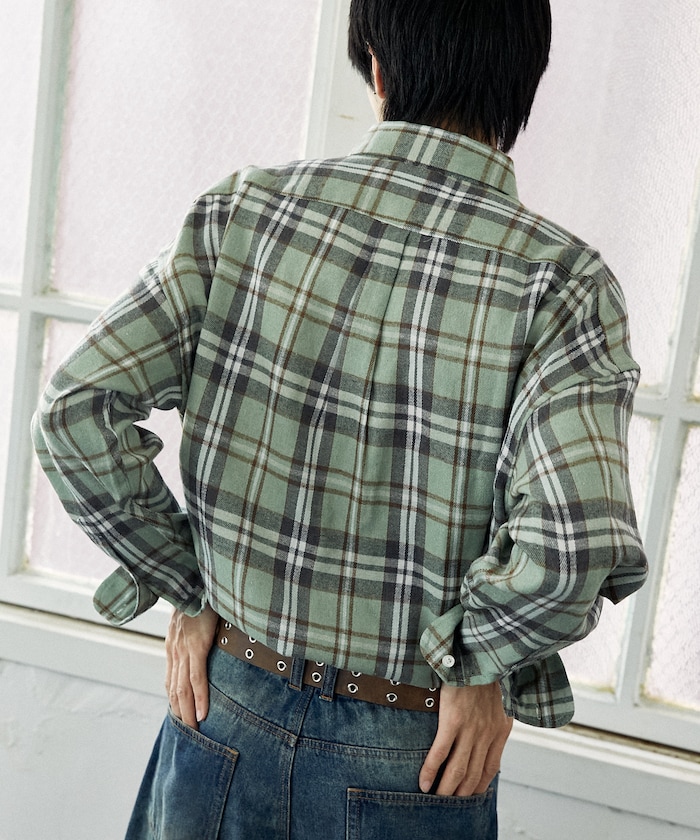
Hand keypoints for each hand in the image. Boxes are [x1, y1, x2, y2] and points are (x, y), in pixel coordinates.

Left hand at [165, 603, 218, 729]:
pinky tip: (202, 712)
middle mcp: (175, 650)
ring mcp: (184, 649)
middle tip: (188, 734)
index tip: (182, 717)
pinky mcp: (196, 644)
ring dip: (188, 712)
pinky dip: (199, 697)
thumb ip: (197, 631)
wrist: (194, 578)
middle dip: (180, 713)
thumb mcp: (194, 616)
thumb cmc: (201, 595)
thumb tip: (207, 639)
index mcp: (174, 645)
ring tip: (195, 730)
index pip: (172, 680)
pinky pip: (197, 677)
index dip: (175, 701)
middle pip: (175, 690)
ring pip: (183, 689)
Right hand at [419, 682, 512, 796]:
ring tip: (436, 801)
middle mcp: (486, 734)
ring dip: (446, 789)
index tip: (469, 798)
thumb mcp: (499, 701)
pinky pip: (440, 753)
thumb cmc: (484, 676)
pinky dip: (430, 770)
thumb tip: (490, 734)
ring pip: (457, 769)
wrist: (476, 656)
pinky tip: (423, 783)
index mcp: (499, 731)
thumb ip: (495, 721)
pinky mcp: (452, 721)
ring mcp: (469, 729)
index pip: (490, 769)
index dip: (479, 787)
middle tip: (448, 805)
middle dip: (461, 794)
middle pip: (473, 774)